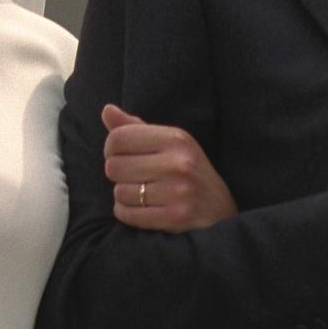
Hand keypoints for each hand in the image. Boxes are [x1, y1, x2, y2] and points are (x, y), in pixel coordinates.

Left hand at [102, 104, 237, 232]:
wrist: (221, 210)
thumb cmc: (189, 171)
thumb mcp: (169, 143)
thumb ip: (136, 127)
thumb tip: (106, 110)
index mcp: (175, 138)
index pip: (119, 138)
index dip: (110, 148)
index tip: (120, 155)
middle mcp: (178, 162)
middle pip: (114, 166)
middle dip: (117, 174)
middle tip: (132, 176)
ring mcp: (178, 191)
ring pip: (120, 192)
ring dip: (123, 195)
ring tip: (141, 193)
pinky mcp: (175, 218)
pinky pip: (128, 214)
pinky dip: (126, 212)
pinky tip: (141, 208)